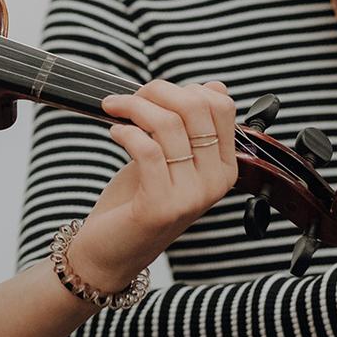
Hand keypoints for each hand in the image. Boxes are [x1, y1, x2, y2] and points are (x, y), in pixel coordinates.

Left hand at [65, 80, 238, 293]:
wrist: (112, 250)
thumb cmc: (137, 200)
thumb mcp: (169, 157)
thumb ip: (190, 127)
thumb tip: (212, 86)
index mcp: (224, 167)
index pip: (221, 106)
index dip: (185, 89)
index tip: (155, 95)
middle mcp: (215, 182)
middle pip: (197, 108)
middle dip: (158, 91)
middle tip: (129, 98)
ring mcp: (191, 196)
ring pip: (169, 125)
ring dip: (134, 107)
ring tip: (113, 109)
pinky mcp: (161, 206)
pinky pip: (148, 149)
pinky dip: (126, 132)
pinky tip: (114, 132)